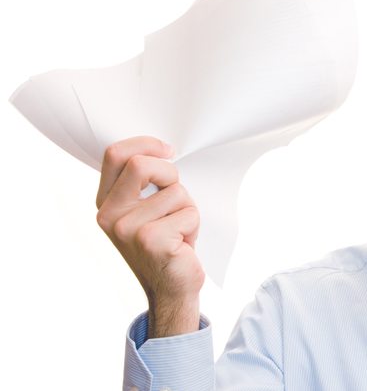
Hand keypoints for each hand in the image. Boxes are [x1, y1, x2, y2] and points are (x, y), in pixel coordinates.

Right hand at [95, 136, 204, 337]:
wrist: (171, 288)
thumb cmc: (165, 243)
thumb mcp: (146, 209)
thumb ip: (143, 182)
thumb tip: (162, 150)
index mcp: (106, 202)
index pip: (115, 155)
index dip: (145, 144)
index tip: (167, 151)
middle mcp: (110, 215)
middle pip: (141, 165)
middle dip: (170, 174)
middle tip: (177, 198)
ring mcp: (128, 229)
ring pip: (175, 191)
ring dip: (187, 208)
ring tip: (178, 230)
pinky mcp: (151, 240)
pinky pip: (188, 213)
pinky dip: (193, 225)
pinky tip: (182, 244)